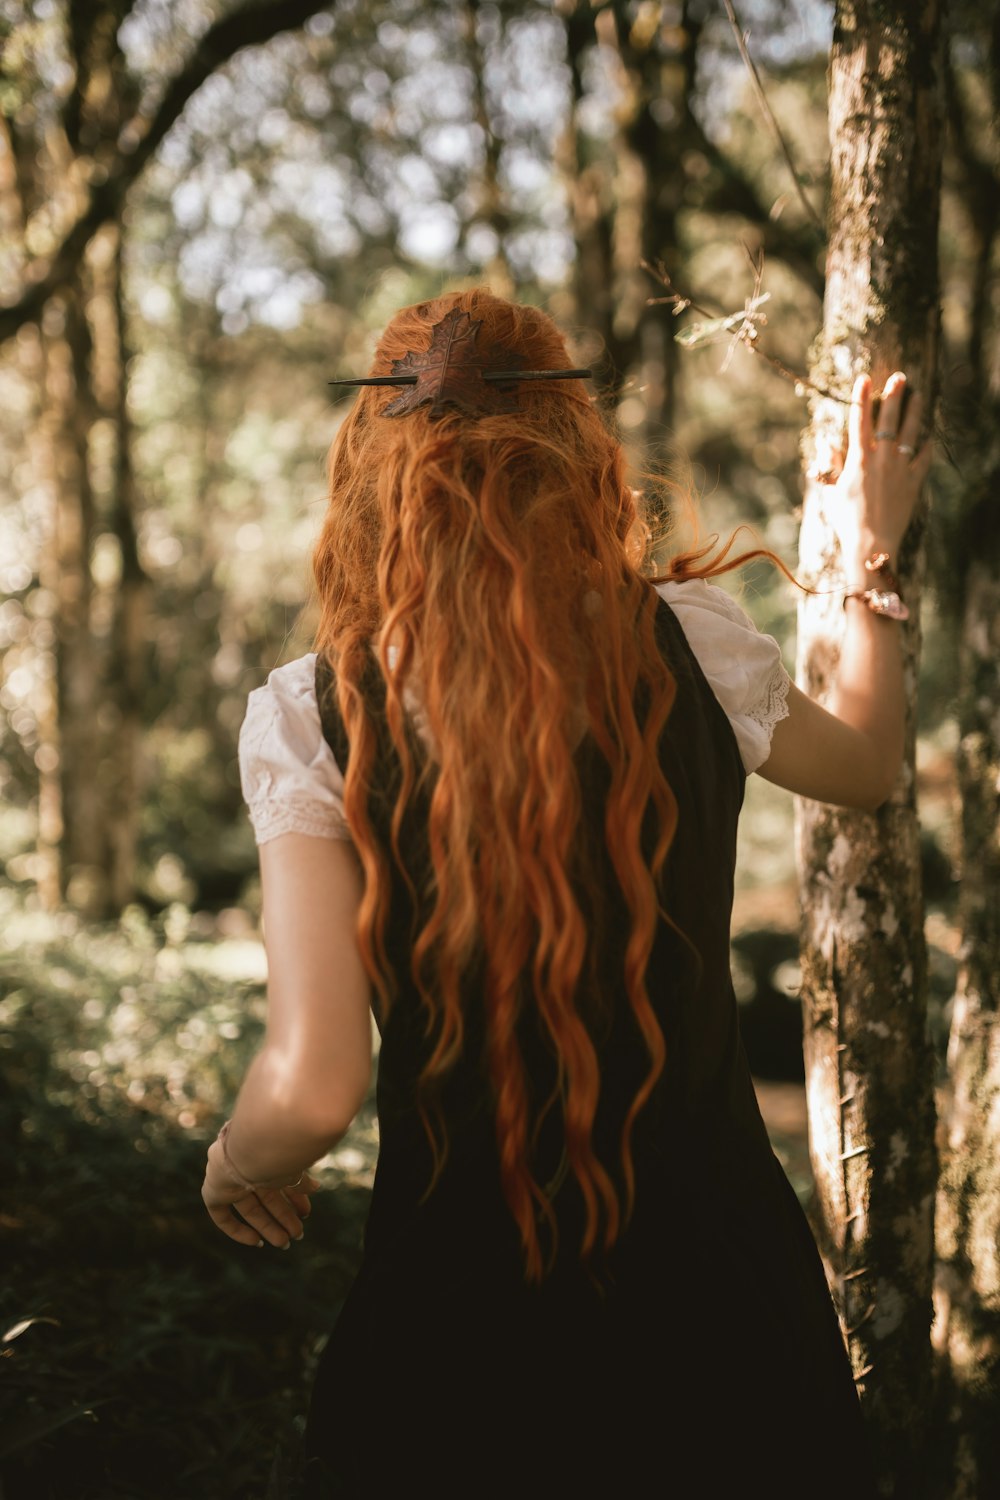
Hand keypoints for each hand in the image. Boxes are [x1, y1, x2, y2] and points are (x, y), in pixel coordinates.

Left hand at [201, 1136, 320, 1248]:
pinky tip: (257, 1242)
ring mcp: (230, 1179)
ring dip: (269, 1227)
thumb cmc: (277, 1156)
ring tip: (286, 1243)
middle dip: (284, 1216)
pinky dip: (237, 1231)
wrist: (250, 1149)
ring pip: (250, 1209)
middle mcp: (247, 1167)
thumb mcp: (294, 1171)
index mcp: (266, 1157)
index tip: (305, 1212)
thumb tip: (315, 1188)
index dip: (294, 1198)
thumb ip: (301, 1181)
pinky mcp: (213, 1192)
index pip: (281, 1182)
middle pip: (266, 1198)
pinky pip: (222, 1216)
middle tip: (299, 1234)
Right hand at [825, 371, 932, 581]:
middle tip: (901, 377)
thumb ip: (833, 465)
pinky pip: (923, 459)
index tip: (864, 378)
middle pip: (889, 419)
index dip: (861, 397)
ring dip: (914, 412)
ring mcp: (900, 469)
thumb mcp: (833, 491)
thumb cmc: (846, 520)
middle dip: (894, 395)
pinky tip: (928, 438)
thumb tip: (828, 443)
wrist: (871, 544)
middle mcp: (881, 458)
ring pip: (910, 433)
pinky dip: (926, 447)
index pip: (860, 420)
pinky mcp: (913, 482)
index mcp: (859, 459)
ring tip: (919, 396)